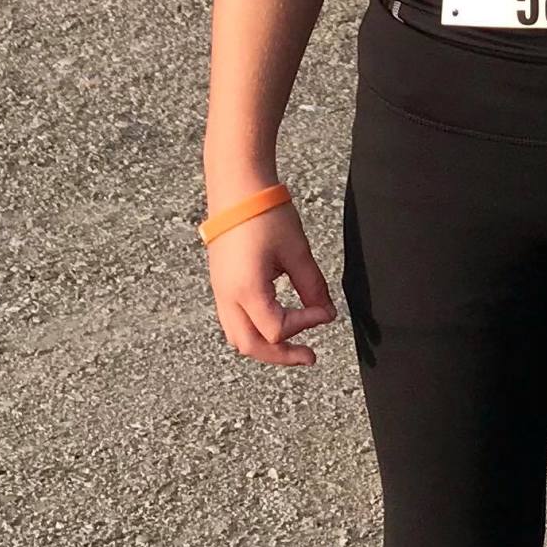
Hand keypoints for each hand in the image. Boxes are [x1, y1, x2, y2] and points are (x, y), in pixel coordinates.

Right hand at [207, 203, 337, 366]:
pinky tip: (276, 322)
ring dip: (266, 346)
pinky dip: (255, 330)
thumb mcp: (297, 251)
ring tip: (293, 345)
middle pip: (251, 346)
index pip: (278, 328)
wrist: (237, 190)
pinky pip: (234, 321)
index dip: (306, 324)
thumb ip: (312, 286)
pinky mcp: (221, 285)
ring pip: (238, 338)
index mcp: (247, 290)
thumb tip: (326, 313)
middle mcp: (228, 297)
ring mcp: (220, 293)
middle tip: (309, 356)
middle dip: (282, 355)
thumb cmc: (266, 215)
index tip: (326, 312)